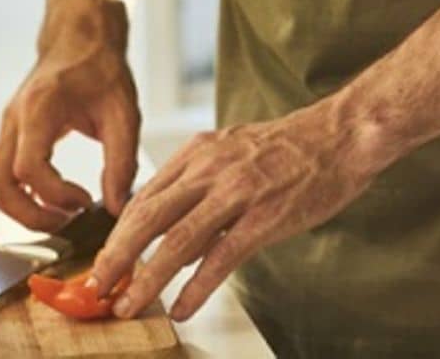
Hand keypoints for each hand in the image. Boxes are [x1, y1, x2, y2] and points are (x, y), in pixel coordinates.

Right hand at [0, 3, 139, 229]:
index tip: (86, 201)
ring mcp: (7, 126)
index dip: (55, 195)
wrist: (82, 35)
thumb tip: (117, 207)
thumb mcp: (124, 111)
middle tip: (67, 223)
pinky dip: (23, 194)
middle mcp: (14, 119)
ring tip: (62, 215)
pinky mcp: (11, 133)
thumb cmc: (102, 67)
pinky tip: (56, 197)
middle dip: (28, 214)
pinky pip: (3, 173)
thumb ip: (121, 160)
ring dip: (22, 209)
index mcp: (39, 107)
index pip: (28, 167)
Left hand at [89, 103, 362, 323]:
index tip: (103, 262)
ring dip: (146, 279)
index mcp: (202, 150)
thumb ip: (201, 188)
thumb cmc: (295, 146)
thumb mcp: (236, 152)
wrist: (343, 133)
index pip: (144, 195)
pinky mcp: (265, 216)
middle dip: (115, 258)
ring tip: (127, 306)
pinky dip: (195, 288)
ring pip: (176, 240)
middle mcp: (213, 167)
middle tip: (95, 288)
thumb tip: (171, 241)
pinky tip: (182, 307)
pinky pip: (220, 258)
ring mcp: (239, 191)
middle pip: (148, 216)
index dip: (117, 234)